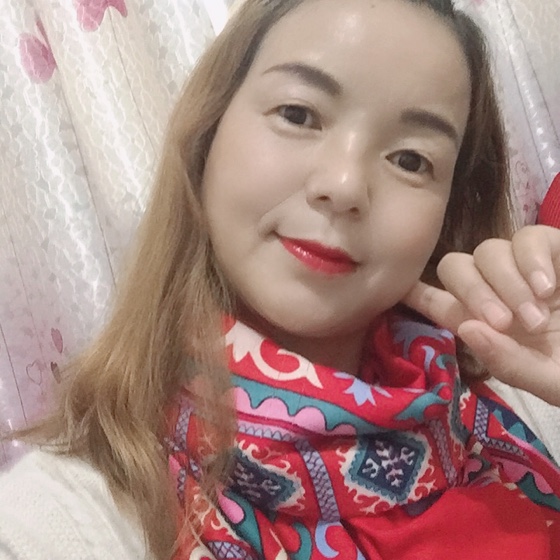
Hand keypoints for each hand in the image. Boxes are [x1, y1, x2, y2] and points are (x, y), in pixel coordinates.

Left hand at [402, 225, 559, 406]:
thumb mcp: (552, 382)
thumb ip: (509, 363)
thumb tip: (468, 327)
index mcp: (490, 326)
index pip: (440, 303)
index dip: (417, 292)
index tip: (397, 286)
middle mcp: (499, 294)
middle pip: (455, 267)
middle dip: (473, 291)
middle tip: (508, 323)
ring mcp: (526, 271)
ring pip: (486, 249)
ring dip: (506, 281)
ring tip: (538, 314)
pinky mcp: (554, 251)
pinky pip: (527, 236)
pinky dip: (532, 259)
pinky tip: (550, 288)